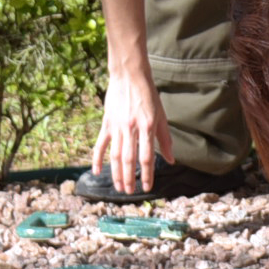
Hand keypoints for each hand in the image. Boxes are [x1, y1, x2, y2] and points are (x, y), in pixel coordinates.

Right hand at [93, 68, 171, 195]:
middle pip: (129, 159)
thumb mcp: (161, 116)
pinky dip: (97, 158)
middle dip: (129, 178)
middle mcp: (131, 129)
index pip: (147, 157)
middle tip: (130, 192)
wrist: (129, 76)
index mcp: (147, 127)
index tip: (147, 187)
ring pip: (115, 155)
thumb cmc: (148, 95)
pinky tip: (97, 171)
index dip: (147, 174)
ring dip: (116, 173)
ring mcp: (117, 127)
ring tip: (118, 187)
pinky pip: (100, 144)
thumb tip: (171, 159)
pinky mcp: (106, 123)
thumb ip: (165, 139)